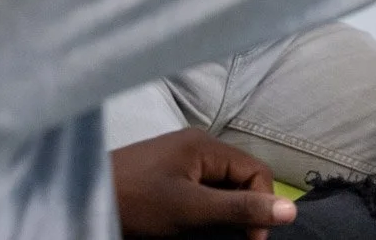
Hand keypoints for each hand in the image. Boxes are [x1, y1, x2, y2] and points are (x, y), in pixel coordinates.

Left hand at [112, 130, 296, 238]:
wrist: (84, 200)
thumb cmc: (137, 202)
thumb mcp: (192, 210)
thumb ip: (240, 208)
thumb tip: (291, 209)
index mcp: (204, 145)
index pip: (256, 171)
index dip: (262, 206)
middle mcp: (195, 146)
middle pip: (239, 178)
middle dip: (242, 210)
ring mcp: (179, 159)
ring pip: (221, 188)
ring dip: (223, 214)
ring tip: (207, 233)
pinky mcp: (166, 175)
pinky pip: (200, 191)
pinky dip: (205, 211)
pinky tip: (192, 227)